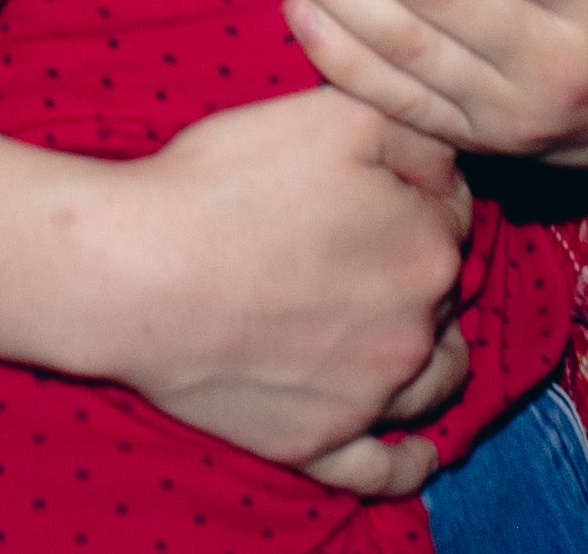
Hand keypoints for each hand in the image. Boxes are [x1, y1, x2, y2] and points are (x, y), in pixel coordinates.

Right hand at [87, 85, 476, 495]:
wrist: (136, 273)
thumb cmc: (227, 186)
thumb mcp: (337, 117)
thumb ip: (417, 135)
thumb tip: (451, 168)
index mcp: (427, 251)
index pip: (451, 216)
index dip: (417, 195)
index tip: (376, 187)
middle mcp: (413, 333)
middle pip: (440, 295)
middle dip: (415, 269)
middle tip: (359, 245)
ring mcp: (366, 397)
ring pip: (430, 381)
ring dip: (432, 358)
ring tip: (407, 338)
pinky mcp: (314, 443)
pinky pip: (381, 470)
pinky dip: (407, 465)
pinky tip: (418, 455)